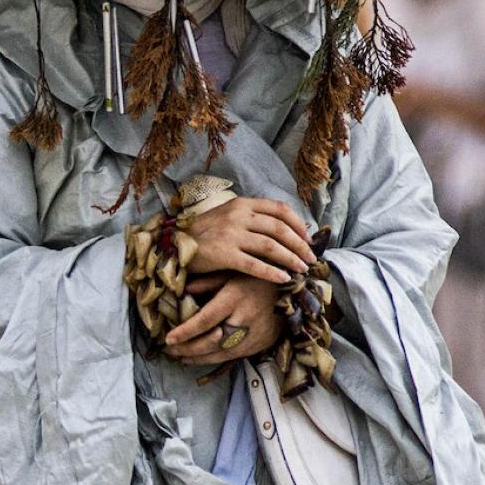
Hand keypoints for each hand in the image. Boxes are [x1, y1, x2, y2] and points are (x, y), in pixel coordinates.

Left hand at [166, 274, 282, 362]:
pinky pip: (235, 356)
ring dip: (199, 358)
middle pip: (212, 341)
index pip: (205, 320)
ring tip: (181, 358)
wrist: (294, 288)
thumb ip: (207, 283)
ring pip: (223, 353)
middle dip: (189, 349)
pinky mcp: (262, 343)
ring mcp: (255, 334)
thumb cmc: (257, 276)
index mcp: (235, 298)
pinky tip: (200, 358)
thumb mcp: (231, 272)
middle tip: (171, 351)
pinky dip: (215, 359)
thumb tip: (182, 293)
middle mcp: (245, 318)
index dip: (185, 332)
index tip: (168, 339)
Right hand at [177, 194, 316, 285]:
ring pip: (271, 246)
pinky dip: (272, 273)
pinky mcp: (224, 254)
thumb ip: (250, 217)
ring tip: (302, 270)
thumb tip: (281, 228)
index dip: (298, 225)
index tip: (308, 239)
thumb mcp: (227, 215)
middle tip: (311, 259)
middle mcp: (238, 216)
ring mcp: (231, 234)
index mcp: (242, 204)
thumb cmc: (203, 233)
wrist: (174, 244)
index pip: (279, 210)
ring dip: (291, 259)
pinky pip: (254, 265)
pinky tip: (283, 280)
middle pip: (279, 228)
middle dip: (299, 245)